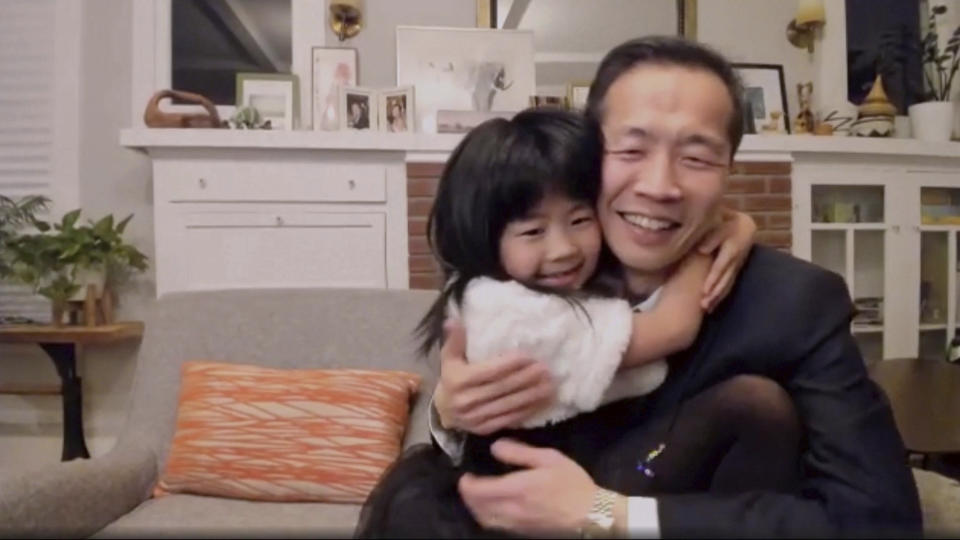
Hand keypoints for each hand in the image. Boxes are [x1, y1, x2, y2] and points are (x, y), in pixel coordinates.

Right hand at [435, 320, 555, 434]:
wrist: (443, 411)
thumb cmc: (450, 378)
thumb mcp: (449, 358)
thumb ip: (454, 340)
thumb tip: (454, 320)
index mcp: (458, 380)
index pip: (489, 372)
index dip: (510, 364)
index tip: (529, 356)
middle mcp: (466, 401)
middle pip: (502, 388)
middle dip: (526, 379)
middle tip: (546, 369)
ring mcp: (476, 418)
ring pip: (509, 405)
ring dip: (532, 395)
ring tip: (550, 385)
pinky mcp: (485, 429)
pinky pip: (509, 419)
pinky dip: (527, 410)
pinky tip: (541, 402)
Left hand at [459, 439, 597, 534]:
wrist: (590, 514)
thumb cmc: (571, 482)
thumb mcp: (548, 458)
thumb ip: (519, 452)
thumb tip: (495, 447)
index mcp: (516, 489)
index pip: (478, 490)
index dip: (466, 484)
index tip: (465, 475)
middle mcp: (511, 509)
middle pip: (477, 508)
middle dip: (468, 496)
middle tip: (468, 484)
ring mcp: (516, 524)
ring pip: (485, 519)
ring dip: (475, 508)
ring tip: (477, 496)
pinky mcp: (522, 532)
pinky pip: (496, 526)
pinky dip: (487, 517)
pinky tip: (492, 508)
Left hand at [697, 208, 755, 311]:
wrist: (745, 225)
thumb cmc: (728, 221)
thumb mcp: (721, 222)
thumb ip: (713, 235)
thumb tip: (702, 250)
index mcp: (732, 246)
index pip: (722, 265)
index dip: (714, 278)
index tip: (705, 289)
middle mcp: (736, 259)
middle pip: (725, 278)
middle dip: (715, 292)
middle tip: (703, 304)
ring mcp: (737, 266)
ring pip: (728, 284)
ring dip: (718, 297)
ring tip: (706, 308)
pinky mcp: (735, 270)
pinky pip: (729, 285)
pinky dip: (721, 296)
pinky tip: (712, 306)